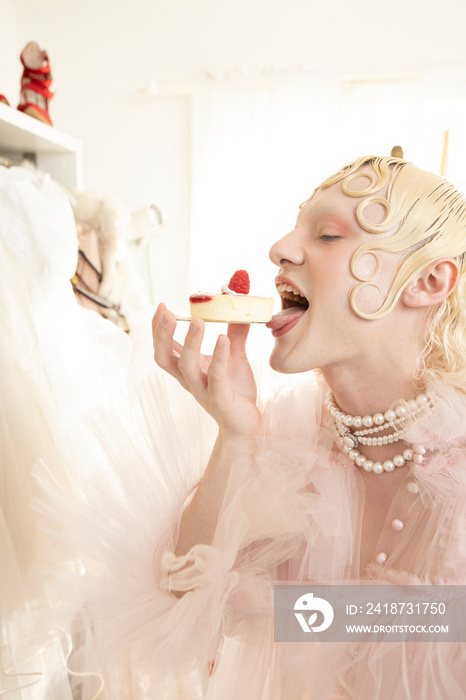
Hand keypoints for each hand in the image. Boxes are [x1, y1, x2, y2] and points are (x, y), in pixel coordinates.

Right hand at [152, 304, 260, 438]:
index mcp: (187, 369)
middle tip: (167, 312)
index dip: (158, 329)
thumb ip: (236, 333)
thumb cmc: (236, 390)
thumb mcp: (235, 356)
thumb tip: (239, 306)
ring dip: (189, 343)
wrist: (246, 424)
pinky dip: (218, 357)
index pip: (165, 348)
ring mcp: (203, 390)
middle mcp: (189, 380)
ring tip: (197, 321)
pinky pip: (216, 377)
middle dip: (162, 335)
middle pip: (164, 358)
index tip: (162, 307)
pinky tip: (222, 339)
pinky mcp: (220, 398)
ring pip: (186, 367)